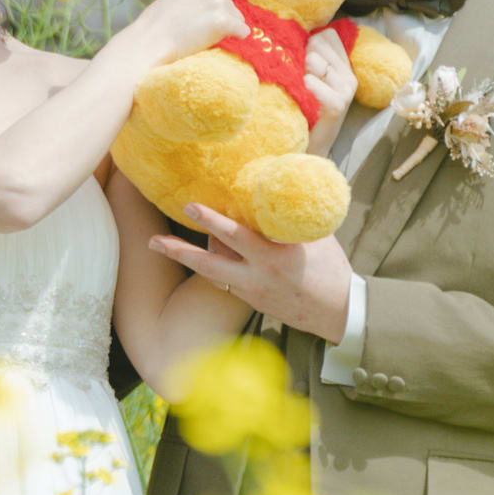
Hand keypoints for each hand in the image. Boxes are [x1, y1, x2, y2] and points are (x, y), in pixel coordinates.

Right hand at [111, 0, 245, 64]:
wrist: (149, 42)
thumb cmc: (157, 24)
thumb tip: (215, 4)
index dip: (208, 9)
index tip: (191, 17)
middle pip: (231, 4)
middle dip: (219, 18)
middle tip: (194, 29)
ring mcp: (219, 2)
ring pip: (238, 19)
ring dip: (224, 30)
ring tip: (198, 35)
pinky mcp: (224, 21)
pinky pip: (243, 32)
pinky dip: (235, 39)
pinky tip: (213, 41)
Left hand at [154, 204, 355, 340]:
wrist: (337, 313)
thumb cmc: (330, 269)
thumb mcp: (316, 236)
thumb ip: (292, 216)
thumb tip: (283, 181)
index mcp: (277, 255)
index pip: (238, 235)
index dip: (213, 221)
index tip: (193, 206)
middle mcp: (258, 275)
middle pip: (212, 260)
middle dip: (182, 248)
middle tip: (156, 237)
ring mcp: (251, 291)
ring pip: (211, 272)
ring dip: (184, 256)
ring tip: (156, 243)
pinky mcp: (249, 301)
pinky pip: (223, 278)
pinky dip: (210, 263)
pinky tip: (193, 252)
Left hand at [300, 27, 350, 114]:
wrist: (312, 144)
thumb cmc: (307, 109)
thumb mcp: (310, 79)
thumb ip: (309, 57)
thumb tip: (292, 34)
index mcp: (344, 66)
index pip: (328, 35)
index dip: (310, 42)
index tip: (302, 60)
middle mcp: (349, 75)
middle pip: (319, 43)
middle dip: (303, 55)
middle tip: (299, 77)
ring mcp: (346, 89)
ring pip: (315, 61)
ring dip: (300, 71)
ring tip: (300, 87)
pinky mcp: (338, 105)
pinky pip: (314, 83)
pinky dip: (306, 86)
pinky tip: (303, 92)